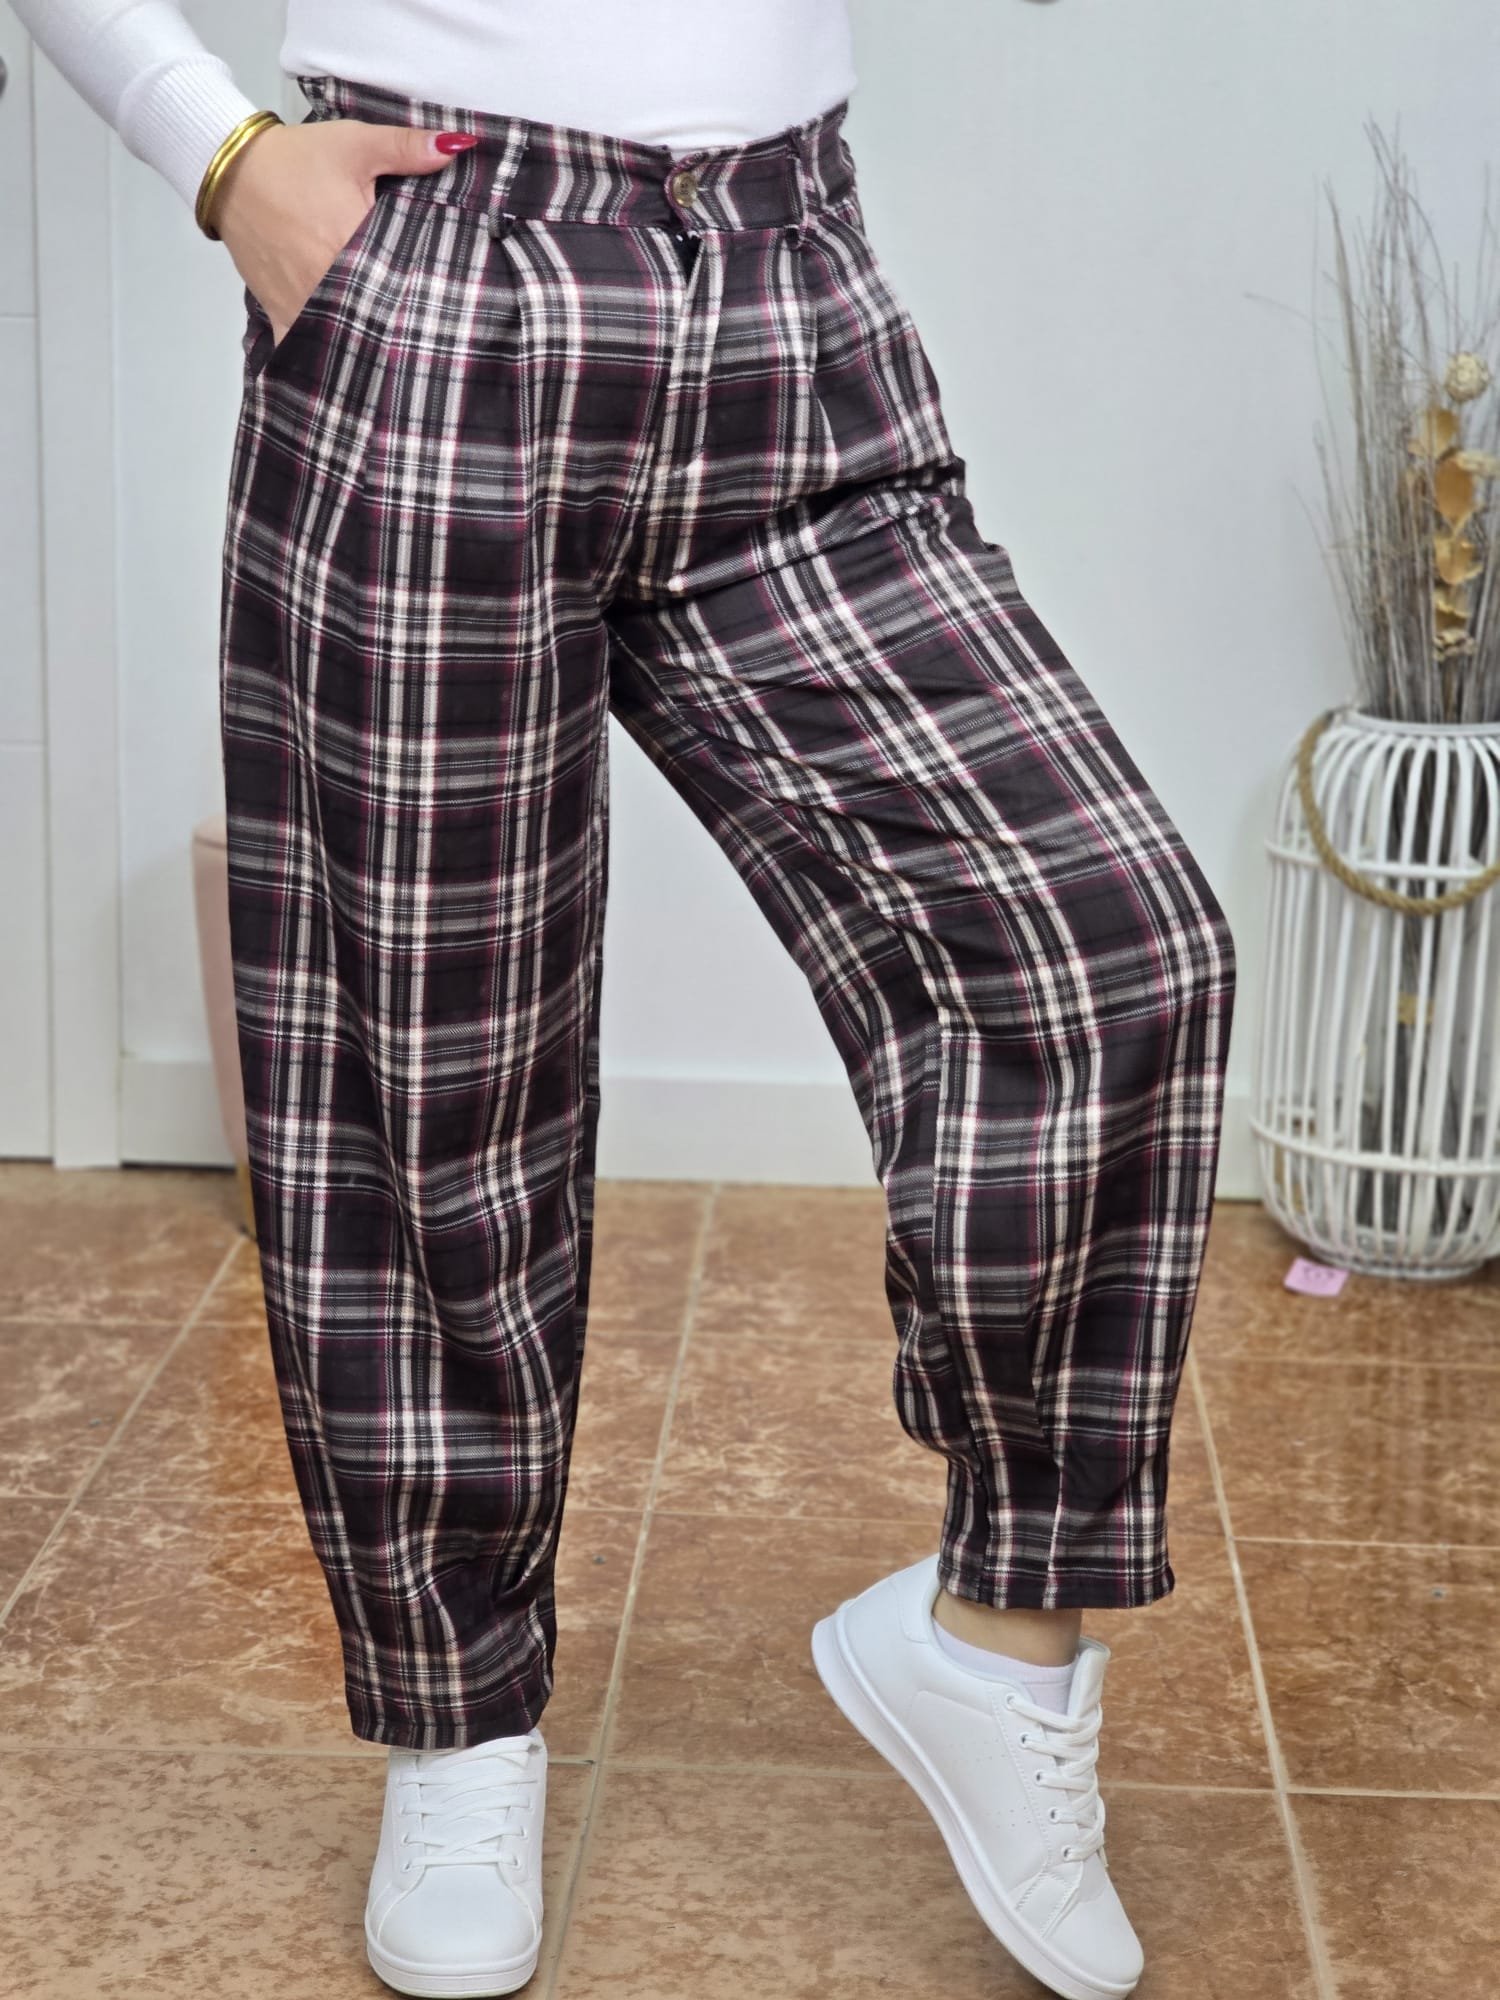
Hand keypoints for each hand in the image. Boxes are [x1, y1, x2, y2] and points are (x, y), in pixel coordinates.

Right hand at [211, 117, 475, 345]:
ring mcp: (304, 304)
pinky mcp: (282, 313)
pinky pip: (304, 347)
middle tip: (424, 325)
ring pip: (346, 337)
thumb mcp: (354, 144)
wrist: (232, 171)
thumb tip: (458, 146)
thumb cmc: (296, 159)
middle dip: (399, 320)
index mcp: (355, 245)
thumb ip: (405, 148)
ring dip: (367, 340)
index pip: (405, 281)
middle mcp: (330, 283)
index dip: (426, 292)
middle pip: (378, 316)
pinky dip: (322, 356)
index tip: (446, 298)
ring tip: (395, 346)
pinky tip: (346, 366)